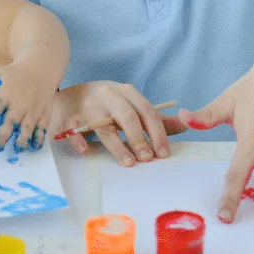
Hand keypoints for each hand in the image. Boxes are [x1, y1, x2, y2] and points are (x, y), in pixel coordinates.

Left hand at [0, 58, 58, 151]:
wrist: (40, 69)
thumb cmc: (13, 75)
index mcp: (5, 94)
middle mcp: (19, 104)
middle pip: (11, 120)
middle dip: (4, 134)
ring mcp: (32, 110)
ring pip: (27, 126)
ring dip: (23, 138)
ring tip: (17, 149)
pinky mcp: (44, 114)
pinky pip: (42, 128)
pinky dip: (39, 138)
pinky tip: (34, 147)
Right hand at [49, 81, 187, 166]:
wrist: (71, 96)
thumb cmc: (107, 105)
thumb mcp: (131, 105)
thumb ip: (155, 118)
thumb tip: (185, 126)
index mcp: (126, 92)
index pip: (147, 111)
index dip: (157, 133)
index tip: (163, 154)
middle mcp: (108, 95)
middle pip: (127, 117)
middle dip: (139, 139)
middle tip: (147, 158)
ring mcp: (87, 105)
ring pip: (102, 126)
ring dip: (116, 145)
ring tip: (127, 162)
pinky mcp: (68, 115)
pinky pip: (73, 128)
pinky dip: (78, 139)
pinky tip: (86, 151)